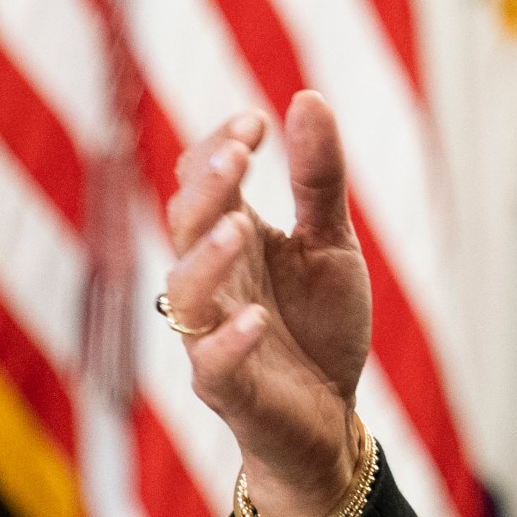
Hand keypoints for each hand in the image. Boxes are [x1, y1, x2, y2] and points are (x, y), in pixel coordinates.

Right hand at [162, 91, 371, 516]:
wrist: (329, 419)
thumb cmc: (319, 325)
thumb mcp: (331, 244)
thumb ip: (319, 179)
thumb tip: (306, 97)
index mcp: (232, 239)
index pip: (202, 181)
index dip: (218, 147)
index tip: (256, 120)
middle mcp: (211, 281)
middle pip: (185, 225)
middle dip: (208, 188)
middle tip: (240, 155)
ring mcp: (211, 335)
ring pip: (185, 291)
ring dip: (208, 256)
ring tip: (241, 224)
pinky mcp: (226, 389)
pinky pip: (212, 364)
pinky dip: (230, 340)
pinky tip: (255, 317)